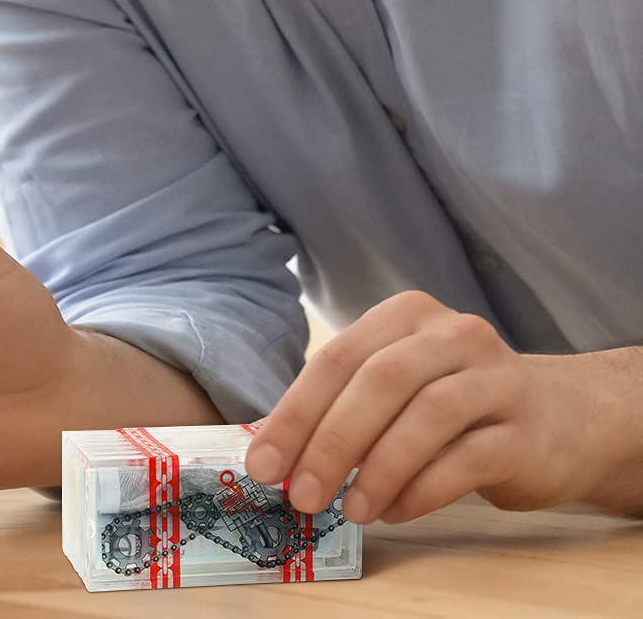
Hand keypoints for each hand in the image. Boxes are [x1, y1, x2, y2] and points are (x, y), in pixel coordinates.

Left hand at [243, 290, 585, 523]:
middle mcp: (451, 334)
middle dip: (329, 442)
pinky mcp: (526, 429)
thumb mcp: (401, 387)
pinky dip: (423, 489)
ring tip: (350, 511)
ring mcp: (495, 378)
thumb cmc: (459, 404)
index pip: (337, 359)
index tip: (262, 466)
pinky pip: (468, 458)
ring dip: (378, 469)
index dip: (295, 413)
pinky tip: (395, 512)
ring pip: (426, 416)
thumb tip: (276, 454)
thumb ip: (346, 406)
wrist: (566, 418)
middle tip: (299, 495)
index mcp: (405, 315)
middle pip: (378, 382)